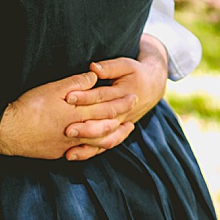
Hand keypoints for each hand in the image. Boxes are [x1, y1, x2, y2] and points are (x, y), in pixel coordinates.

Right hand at [0, 71, 137, 160]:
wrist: (9, 130)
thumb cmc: (30, 106)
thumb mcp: (53, 88)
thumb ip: (76, 82)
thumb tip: (94, 76)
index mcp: (78, 113)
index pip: (106, 107)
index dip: (121, 103)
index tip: (133, 98)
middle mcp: (78, 131)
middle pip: (106, 126)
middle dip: (122, 120)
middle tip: (133, 117)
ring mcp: (69, 145)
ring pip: (98, 143)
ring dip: (113, 137)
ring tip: (123, 133)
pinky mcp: (59, 153)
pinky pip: (84, 153)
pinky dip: (95, 149)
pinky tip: (98, 147)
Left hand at [61, 35, 169, 158]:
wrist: (152, 88)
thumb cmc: (135, 73)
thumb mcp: (125, 65)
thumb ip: (109, 67)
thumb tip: (93, 68)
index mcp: (124, 95)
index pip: (102, 97)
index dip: (85, 97)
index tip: (68, 96)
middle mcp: (123, 114)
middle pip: (103, 123)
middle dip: (85, 127)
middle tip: (67, 129)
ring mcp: (120, 126)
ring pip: (105, 139)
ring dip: (86, 143)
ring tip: (68, 148)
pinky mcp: (116, 133)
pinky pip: (104, 146)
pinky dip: (88, 152)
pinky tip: (71, 155)